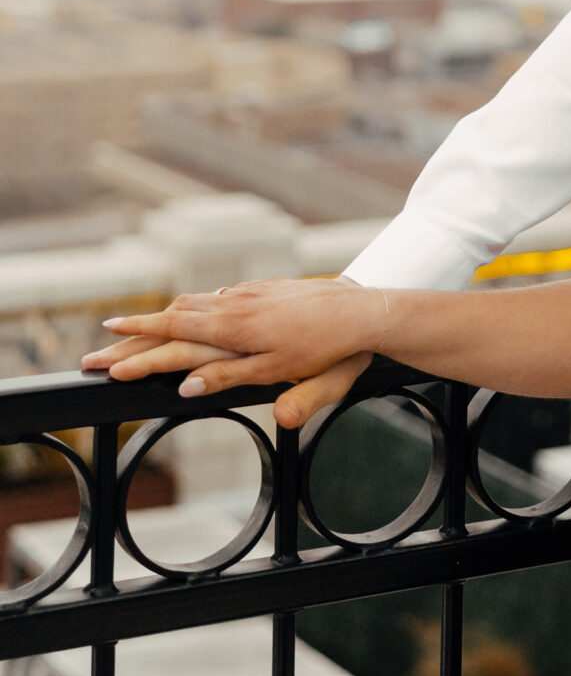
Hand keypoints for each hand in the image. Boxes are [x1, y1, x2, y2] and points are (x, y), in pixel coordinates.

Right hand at [83, 276, 379, 429]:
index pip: (174, 331)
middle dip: (136, 332)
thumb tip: (187, 386)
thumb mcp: (278, 373)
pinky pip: (217, 296)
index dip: (139, 337)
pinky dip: (195, 306)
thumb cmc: (325, 350)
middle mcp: (235, 305)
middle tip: (102, 342)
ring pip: (195, 303)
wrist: (363, 311)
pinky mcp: (263, 289)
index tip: (106, 338)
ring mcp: (248, 294)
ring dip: (163, 316)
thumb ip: (231, 378)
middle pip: (174, 317)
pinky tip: (192, 310)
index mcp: (234, 329)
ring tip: (138, 329)